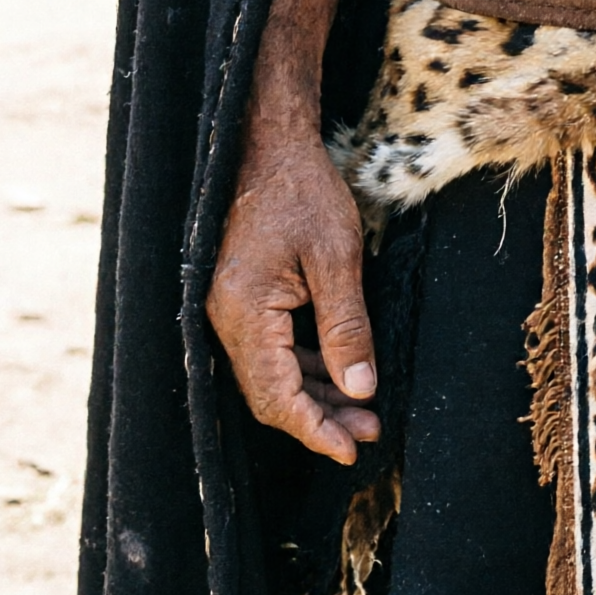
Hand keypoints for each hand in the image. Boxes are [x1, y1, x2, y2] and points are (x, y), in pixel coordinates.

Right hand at [207, 111, 380, 463]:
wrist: (266, 143)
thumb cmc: (302, 191)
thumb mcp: (336, 257)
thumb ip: (347, 327)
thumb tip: (361, 388)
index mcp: (245, 311)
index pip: (276, 395)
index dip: (314, 430)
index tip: (351, 451)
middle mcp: (226, 318)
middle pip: (271, 392)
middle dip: (320, 417)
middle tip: (369, 432)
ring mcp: (230, 308)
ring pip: (272, 373)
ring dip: (316, 393)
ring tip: (364, 410)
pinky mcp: (242, 297)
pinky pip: (272, 347)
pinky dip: (305, 364)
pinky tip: (340, 372)